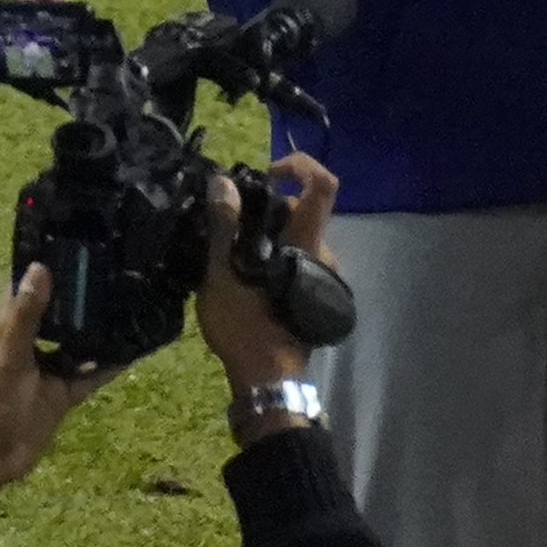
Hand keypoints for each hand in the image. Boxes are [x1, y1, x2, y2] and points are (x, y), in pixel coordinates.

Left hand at [0, 263, 111, 522]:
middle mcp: (30, 344)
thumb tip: (40, 268)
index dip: (42, 267)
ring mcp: (48, 369)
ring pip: (78, 342)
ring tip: (129, 302)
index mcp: (8, 329)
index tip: (70, 243)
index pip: (24, 288)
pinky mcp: (63, 394)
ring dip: (97, 329)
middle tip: (114, 269)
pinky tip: (134, 349)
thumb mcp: (9, 352)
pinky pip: (91, 374)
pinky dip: (110, 363)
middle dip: (79, 296)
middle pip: (57, 313)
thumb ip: (25, 314)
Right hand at [197, 152, 337, 414]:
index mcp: (307, 242)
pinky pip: (296, 258)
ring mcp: (322, 275)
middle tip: (231, 225)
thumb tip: (222, 182)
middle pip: (301, 211)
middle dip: (268, 209)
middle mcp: (323, 253)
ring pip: (296, 237)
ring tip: (232, 254)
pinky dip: (273, 255)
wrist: (267, 380)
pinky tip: (246, 275)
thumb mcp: (223, 274)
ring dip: (267, 236)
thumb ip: (223, 225)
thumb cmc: (246, 325)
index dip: (300, 166)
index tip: (267, 175)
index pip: (323, 185)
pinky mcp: (314, 293)